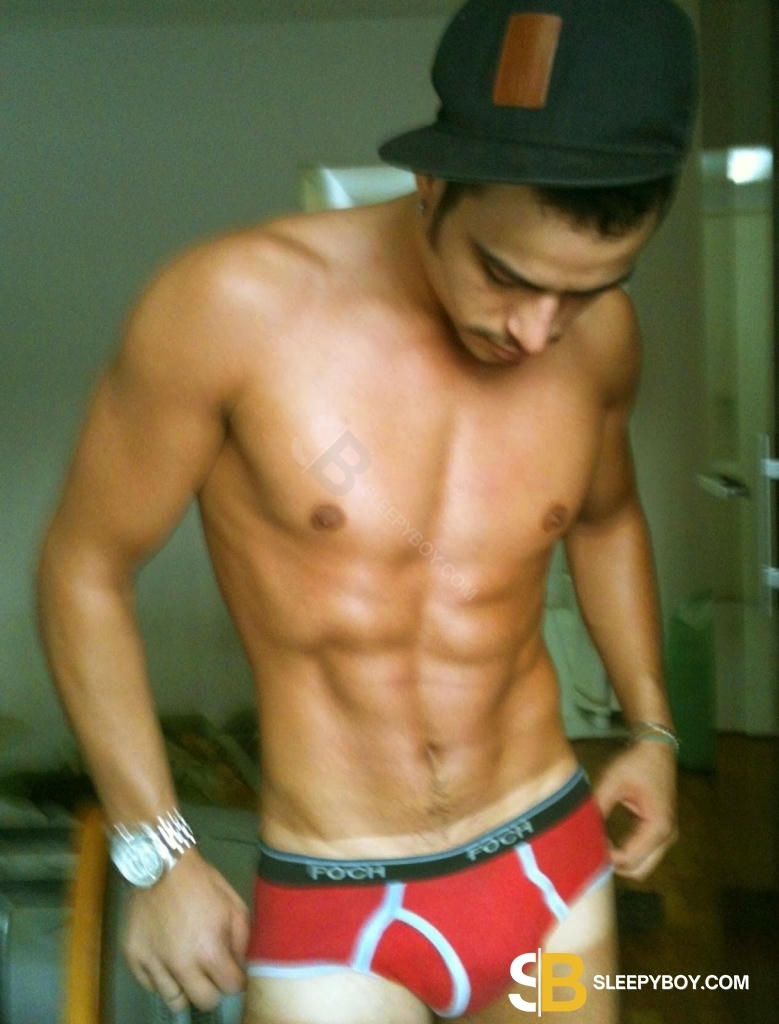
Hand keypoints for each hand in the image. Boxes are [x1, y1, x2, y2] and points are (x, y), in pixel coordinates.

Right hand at [123, 849, 249, 1012]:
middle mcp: (181, 966)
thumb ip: (241, 940)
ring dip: (186, 987)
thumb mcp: (234, 904)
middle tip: (211, 971)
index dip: (234, 979)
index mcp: (210, 952)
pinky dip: (161, 978)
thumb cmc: (201, 882)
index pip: (230, 989)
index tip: (231, 971)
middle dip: (213, 988)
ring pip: (175, 1000)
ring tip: (188, 967)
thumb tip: (238, 966)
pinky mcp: (134, 959)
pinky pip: (151, 985)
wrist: (161, 864)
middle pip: (203, 1002)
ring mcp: (154, 964)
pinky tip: (168, 959)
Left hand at [594, 740, 677, 879]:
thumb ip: (598, 807)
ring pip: (641, 865)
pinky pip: (642, 852)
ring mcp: (666, 834)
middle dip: (614, 864)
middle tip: (591, 847)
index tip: (587, 843)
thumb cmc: (635, 763)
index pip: (630, 860)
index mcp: (658, 827)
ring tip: (597, 842)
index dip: (606, 857)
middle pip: (638, 870)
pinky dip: (625, 851)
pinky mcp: (660, 830)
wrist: (655, 747)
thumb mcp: (612, 782)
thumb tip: (582, 830)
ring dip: (620, 859)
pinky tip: (606, 838)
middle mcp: (666, 836)